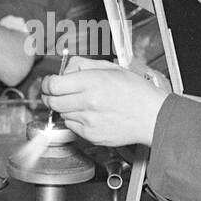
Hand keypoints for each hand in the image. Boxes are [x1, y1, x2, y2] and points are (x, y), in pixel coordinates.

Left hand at [41, 56, 169, 146]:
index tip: (49, 82)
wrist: (152, 117)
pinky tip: (89, 114)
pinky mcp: (91, 135)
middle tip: (55, 92)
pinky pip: (72, 126)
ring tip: (82, 103)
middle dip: (50, 95)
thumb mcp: (112, 68)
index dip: (47, 83)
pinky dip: (75, 120)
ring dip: (65, 107)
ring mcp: (89, 121)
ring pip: (61, 114)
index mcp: (93, 83)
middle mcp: (88, 103)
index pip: (54, 84)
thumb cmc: (137, 92)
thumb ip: (85, 65)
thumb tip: (67, 67)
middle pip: (52, 101)